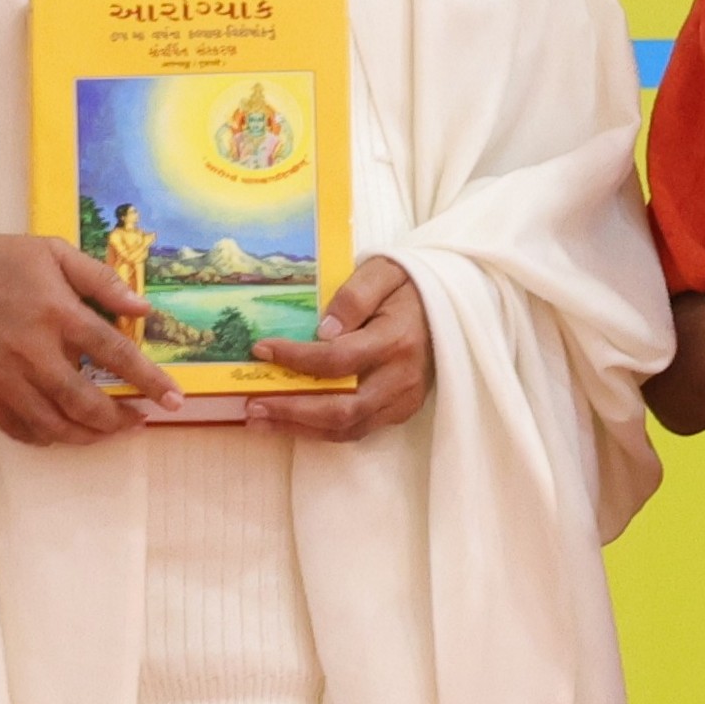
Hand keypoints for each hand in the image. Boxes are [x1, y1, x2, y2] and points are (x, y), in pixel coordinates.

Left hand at [243, 254, 436, 440]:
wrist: (453, 306)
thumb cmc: (410, 287)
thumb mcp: (384, 272)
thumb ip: (354, 296)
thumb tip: (324, 330)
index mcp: (397, 340)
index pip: (338, 359)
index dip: (295, 358)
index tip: (260, 349)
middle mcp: (402, 378)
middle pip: (341, 408)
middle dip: (291, 411)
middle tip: (251, 405)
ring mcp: (404, 399)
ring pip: (347, 428)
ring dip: (300, 428)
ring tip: (260, 421)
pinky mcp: (402, 410)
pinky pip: (358, 430)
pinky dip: (321, 431)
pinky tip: (292, 422)